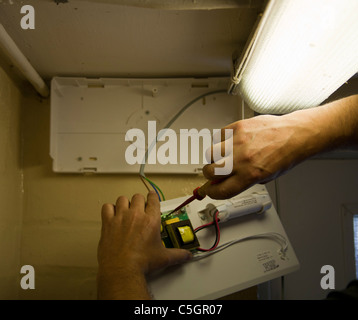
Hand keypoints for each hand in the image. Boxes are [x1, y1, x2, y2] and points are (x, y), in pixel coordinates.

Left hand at [97, 191, 191, 298]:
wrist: (122, 270)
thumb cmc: (141, 263)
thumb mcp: (163, 258)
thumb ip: (177, 255)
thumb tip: (186, 255)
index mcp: (151, 220)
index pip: (153, 200)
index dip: (153, 197)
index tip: (151, 196)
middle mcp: (136, 215)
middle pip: (138, 197)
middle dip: (139, 201)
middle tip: (139, 207)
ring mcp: (121, 217)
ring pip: (122, 199)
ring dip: (124, 203)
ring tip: (125, 209)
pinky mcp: (108, 223)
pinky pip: (106, 207)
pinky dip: (109, 209)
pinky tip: (111, 214)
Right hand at [203, 111, 319, 198]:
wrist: (295, 135)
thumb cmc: (284, 155)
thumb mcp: (265, 177)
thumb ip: (241, 181)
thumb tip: (223, 182)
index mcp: (249, 176)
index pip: (219, 190)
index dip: (212, 192)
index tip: (210, 189)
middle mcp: (241, 160)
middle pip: (209, 171)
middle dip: (210, 173)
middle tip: (214, 171)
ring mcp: (237, 142)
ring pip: (210, 153)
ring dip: (214, 156)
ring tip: (224, 155)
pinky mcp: (237, 127)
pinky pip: (219, 135)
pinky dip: (222, 140)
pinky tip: (231, 142)